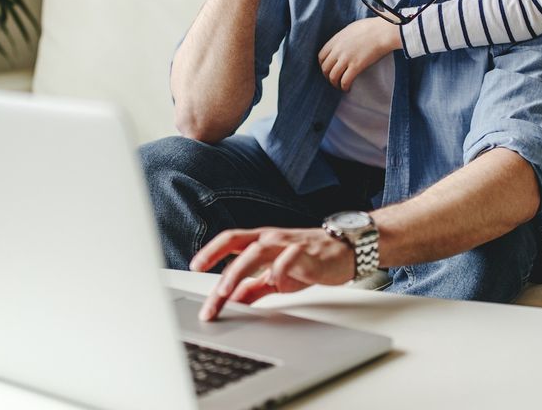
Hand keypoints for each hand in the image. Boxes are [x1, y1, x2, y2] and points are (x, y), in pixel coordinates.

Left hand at [190, 227, 354, 320]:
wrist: (347, 252)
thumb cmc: (310, 261)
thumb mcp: (276, 278)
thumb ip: (253, 288)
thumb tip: (229, 301)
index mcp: (262, 242)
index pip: (231, 240)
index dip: (211, 251)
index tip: (195, 265)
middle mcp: (272, 239)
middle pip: (239, 243)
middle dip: (218, 262)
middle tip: (209, 290)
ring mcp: (289, 244)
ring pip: (258, 250)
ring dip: (239, 270)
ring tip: (226, 291)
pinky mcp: (308, 254)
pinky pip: (291, 258)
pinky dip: (280, 268)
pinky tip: (274, 280)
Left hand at [319, 18, 401, 90]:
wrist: (383, 32)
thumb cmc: (371, 27)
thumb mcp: (350, 29)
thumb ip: (343, 38)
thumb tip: (342, 44)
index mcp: (335, 40)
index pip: (321, 56)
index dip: (323, 65)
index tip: (328, 69)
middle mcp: (338, 50)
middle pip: (325, 68)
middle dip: (327, 76)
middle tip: (334, 80)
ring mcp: (346, 58)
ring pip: (333, 76)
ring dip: (335, 84)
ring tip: (340, 87)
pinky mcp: (356, 66)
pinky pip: (345, 81)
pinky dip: (344, 87)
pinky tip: (348, 88)